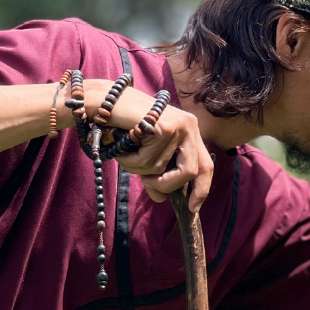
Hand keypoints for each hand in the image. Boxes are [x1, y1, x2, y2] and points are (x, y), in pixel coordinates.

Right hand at [83, 80, 213, 212]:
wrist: (103, 101)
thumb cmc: (123, 126)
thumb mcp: (145, 154)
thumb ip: (156, 175)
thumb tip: (162, 200)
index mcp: (190, 131)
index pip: (206, 165)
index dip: (202, 189)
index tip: (193, 207)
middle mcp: (189, 126)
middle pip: (190, 171)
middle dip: (168, 185)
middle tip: (149, 183)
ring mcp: (178, 126)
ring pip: (162, 169)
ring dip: (139, 169)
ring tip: (126, 153)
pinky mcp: (163, 127)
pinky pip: (148, 161)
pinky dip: (130, 161)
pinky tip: (123, 146)